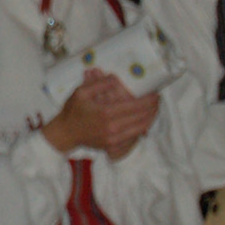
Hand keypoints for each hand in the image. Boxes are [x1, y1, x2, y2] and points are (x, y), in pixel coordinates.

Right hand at [42, 71, 160, 159]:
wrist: (65, 133)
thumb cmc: (72, 111)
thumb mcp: (80, 92)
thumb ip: (98, 84)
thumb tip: (115, 78)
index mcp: (106, 112)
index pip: (135, 105)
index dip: (148, 99)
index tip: (155, 93)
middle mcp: (113, 127)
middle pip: (142, 117)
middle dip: (153, 108)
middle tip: (158, 100)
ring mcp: (114, 138)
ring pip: (141, 128)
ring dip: (151, 118)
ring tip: (155, 110)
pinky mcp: (113, 145)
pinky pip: (134, 137)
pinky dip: (142, 128)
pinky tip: (144, 121)